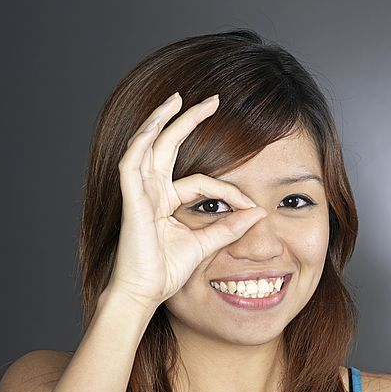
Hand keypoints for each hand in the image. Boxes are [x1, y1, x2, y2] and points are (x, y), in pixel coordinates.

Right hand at [108, 93, 266, 309]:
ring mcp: (139, 193)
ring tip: (179, 98)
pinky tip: (156, 124)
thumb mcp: (207, 243)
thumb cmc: (167, 271)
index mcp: (166, 200)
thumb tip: (259, 212)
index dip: (229, 190)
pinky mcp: (131, 200)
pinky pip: (132, 163)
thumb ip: (231, 227)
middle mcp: (151, 191)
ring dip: (162, 120)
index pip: (202, 182)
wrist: (145, 293)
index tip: (252, 206)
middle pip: (168, 145)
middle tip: (212, 99)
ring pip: (147, 145)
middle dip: (188, 120)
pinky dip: (142, 142)